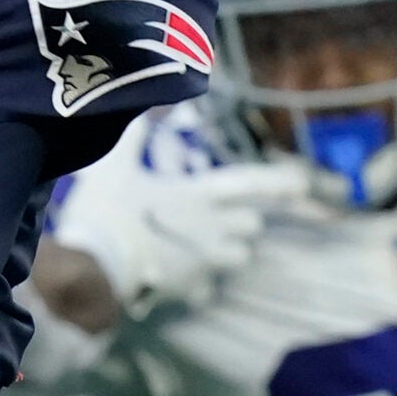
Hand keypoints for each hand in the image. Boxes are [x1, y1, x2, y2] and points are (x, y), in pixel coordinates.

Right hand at [51, 160, 314, 316]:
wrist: (92, 269)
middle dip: (242, 218)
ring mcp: (203, 262)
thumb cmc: (106, 213)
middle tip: (217, 212)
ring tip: (204, 243)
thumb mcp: (114, 166)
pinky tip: (177, 276)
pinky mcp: (187, 290)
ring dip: (228, 249)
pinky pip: (206, 288)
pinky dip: (198, 282)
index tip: (304, 182)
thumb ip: (134, 135)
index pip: (248, 183)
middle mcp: (211, 229)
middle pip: (250, 225)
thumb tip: (150, 106)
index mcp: (198, 196)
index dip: (278, 180)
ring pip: (238, 257)